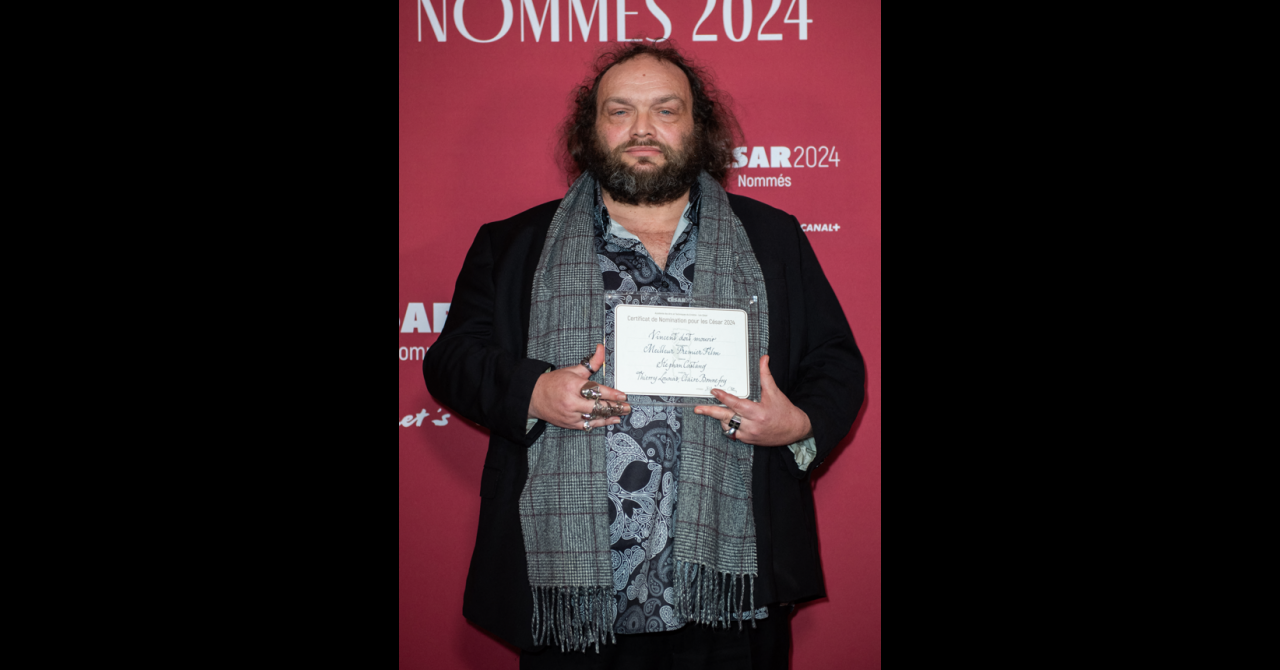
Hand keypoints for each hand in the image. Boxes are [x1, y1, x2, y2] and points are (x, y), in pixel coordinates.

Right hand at [528, 344, 630, 430]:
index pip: (597, 391)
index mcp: (573, 386)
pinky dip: (600, 423)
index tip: (623, 396)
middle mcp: (572, 401)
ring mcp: (570, 414)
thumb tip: (602, 349)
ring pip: (595, 417)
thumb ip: (591, 362)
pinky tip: (610, 420)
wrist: (534, 397)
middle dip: (615, 407)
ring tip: (622, 413)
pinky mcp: (569, 423)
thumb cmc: (554, 382)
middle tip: (627, 407)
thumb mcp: (573, 370)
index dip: (612, 395)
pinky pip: (588, 425)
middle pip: (598, 406)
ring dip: (610, 416)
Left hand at [694, 355, 811, 445]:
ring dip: (721, 418)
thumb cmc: (784, 411)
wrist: (795, 430)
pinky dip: (729, 425)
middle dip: (710, 412)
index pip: (736, 404)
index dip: (724, 397)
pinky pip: (733, 433)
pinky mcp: (749, 440)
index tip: (714, 391)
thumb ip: (766, 375)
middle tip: (697, 409)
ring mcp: (749, 435)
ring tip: (715, 410)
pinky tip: (728, 419)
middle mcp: (752, 425)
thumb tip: (764, 358)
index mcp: (758, 413)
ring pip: (727, 426)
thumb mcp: (775, 392)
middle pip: (726, 417)